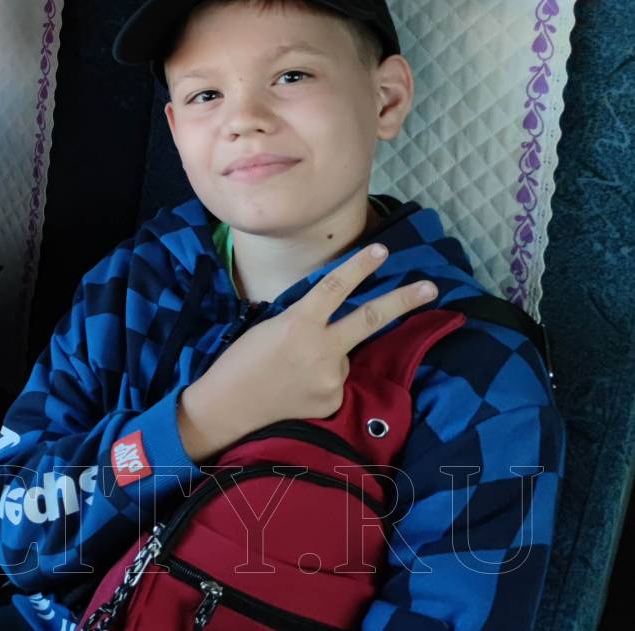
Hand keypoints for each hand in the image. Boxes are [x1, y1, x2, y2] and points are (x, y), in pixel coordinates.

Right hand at [178, 245, 437, 458]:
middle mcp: (321, 349)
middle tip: (431, 287)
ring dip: (329, 357)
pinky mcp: (333, 400)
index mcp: (299, 323)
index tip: (383, 250)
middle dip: (404, 301)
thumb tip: (333, 325)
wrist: (227, 407)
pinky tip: (297, 390)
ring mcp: (331, 377)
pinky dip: (322, 381)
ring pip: (344, 356)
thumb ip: (305, 322)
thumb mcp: (270, 328)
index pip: (335, 287)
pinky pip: (337, 382)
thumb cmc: (240, 360)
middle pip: (372, 318)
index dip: (360, 266)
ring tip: (292, 372)